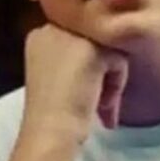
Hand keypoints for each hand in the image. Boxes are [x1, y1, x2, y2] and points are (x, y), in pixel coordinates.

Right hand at [21, 23, 128, 140]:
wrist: (50, 131)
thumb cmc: (52, 113)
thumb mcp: (55, 77)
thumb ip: (72, 59)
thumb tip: (102, 58)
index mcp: (40, 36)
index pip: (78, 40)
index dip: (87, 68)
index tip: (82, 93)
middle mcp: (52, 29)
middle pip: (95, 43)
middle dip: (100, 74)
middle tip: (97, 105)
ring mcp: (72, 36)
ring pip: (109, 51)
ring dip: (109, 82)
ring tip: (101, 109)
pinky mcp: (91, 49)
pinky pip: (119, 60)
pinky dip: (116, 84)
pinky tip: (102, 105)